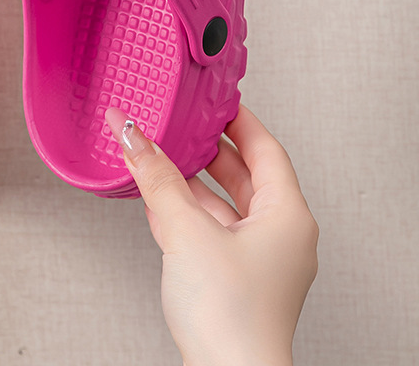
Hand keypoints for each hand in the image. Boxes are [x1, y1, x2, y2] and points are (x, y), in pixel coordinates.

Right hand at [106, 105, 318, 365]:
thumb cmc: (231, 318)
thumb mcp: (186, 231)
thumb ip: (157, 179)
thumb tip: (133, 138)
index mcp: (287, 215)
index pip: (266, 148)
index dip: (239, 120)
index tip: (216, 101)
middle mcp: (279, 234)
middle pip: (243, 174)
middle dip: (207, 150)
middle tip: (182, 126)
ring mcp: (258, 258)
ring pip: (224, 204)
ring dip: (190, 182)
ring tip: (161, 158)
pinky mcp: (236, 278)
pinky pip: (212, 230)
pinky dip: (187, 212)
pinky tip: (160, 201)